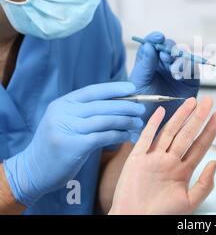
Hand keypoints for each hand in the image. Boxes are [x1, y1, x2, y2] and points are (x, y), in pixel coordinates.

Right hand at [3, 82, 144, 206]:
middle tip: (141, 109)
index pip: (92, 91)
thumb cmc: (56, 144)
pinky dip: (118, 135)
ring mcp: (67, 129)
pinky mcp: (73, 146)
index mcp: (62, 104)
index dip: (114, 88)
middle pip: (102, 105)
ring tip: (138, 123)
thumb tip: (119, 103)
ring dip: (125, 121)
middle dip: (125, 106)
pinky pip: (103, 137)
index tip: (132, 88)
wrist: (33, 170)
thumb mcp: (64, 121)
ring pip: (105, 120)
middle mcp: (63, 113)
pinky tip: (128, 136)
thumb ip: (85, 112)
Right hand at [109, 97, 215, 214]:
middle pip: (186, 134)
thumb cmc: (160, 214)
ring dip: (180, 117)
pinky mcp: (138, 158)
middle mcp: (169, 161)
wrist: (134, 220)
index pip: (200, 146)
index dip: (209, 130)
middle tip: (207, 102)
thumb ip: (205, 184)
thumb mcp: (189, 202)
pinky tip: (161, 112)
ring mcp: (154, 158)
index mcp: (182, 171)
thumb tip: (215, 164)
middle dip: (198, 118)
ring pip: (170, 132)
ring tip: (191, 103)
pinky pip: (146, 138)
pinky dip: (153, 124)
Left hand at [129, 32, 199, 128]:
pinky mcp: (191, 81)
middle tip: (166, 55)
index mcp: (149, 62)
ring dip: (179, 59)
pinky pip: (193, 70)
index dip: (156, 38)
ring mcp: (178, 72)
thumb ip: (144, 65)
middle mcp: (164, 65)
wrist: (152, 126)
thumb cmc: (141, 106)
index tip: (157, 37)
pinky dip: (189, 68)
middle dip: (169, 49)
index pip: (153, 44)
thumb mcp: (139, 83)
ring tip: (173, 69)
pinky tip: (181, 74)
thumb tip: (148, 45)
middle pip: (169, 48)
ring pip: (182, 57)